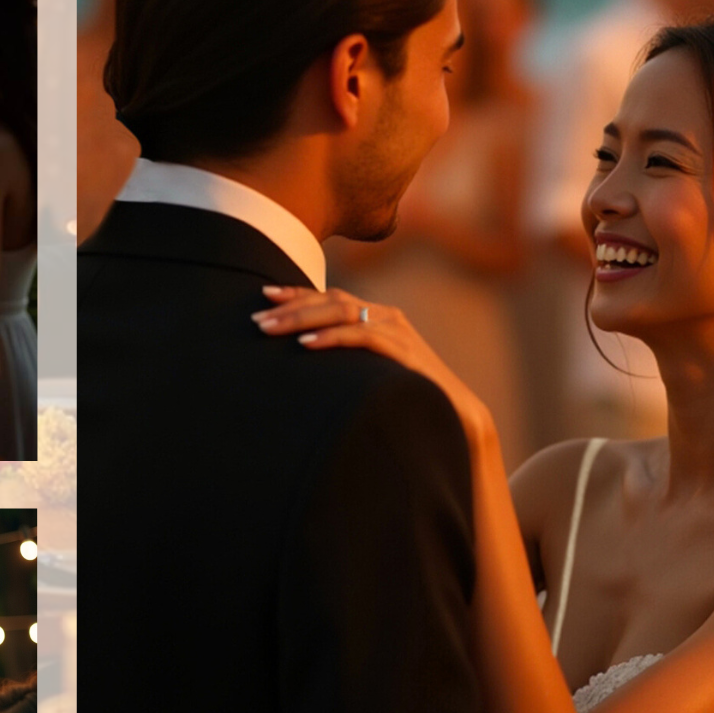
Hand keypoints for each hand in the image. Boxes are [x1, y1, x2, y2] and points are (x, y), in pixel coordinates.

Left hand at [251, 286, 493, 440]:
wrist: (457, 418)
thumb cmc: (408, 398)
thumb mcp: (370, 373)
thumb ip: (346, 362)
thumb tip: (303, 364)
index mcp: (377, 317)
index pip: (330, 296)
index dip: (297, 294)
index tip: (263, 296)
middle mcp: (386, 316)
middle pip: (331, 299)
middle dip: (290, 307)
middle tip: (256, 318)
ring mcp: (397, 330)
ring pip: (342, 311)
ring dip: (301, 319)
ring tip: (269, 329)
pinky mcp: (404, 351)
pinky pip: (362, 336)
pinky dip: (331, 337)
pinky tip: (306, 344)